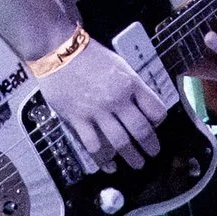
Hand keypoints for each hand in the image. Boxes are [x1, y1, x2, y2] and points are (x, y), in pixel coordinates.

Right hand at [37, 36, 169, 171]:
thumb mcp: (119, 64)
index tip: (156, 126)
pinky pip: (94, 145)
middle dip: (150, 146)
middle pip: (141, 130)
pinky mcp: (78, 119)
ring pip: (121, 142)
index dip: (159, 121)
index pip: (155, 109)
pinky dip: (103, 159)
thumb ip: (131, 85)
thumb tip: (141, 104)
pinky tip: (109, 165)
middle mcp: (117, 100)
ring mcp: (97, 111)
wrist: (58, 50)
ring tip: (137, 164)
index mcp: (130, 84)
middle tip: (153, 154)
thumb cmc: (89, 55)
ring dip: (132, 157)